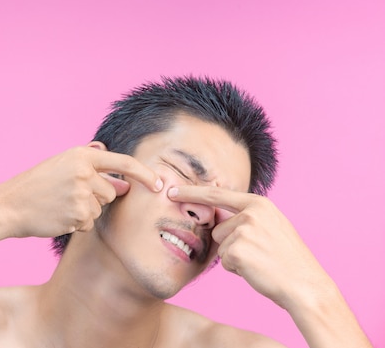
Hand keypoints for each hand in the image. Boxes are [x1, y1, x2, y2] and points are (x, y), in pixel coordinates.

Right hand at [0, 143, 162, 238]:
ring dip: (85, 212)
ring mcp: (81, 194)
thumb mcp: (62, 164)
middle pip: (111, 192)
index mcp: (81, 155)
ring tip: (60, 205)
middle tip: (68, 196)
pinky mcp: (78, 215)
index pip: (123, 162)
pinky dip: (77, 223)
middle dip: (97, 197)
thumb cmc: (36, 184)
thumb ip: (92, 166)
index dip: (144, 174)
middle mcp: (84, 172)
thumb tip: (123, 181)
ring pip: (100, 209)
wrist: (10, 205)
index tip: (159, 184)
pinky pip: (89, 223)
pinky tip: (58, 216)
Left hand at [168, 186, 330, 309]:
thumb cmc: (287, 260)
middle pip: (218, 228)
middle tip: (259, 254)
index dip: (192, 193)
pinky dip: (237, 269)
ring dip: (234, 257)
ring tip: (259, 262)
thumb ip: (246, 218)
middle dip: (230, 244)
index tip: (172, 191)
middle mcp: (250, 213)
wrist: (306, 285)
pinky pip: (224, 261)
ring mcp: (243, 230)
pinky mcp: (237, 250)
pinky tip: (256, 270)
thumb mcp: (271, 227)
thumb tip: (217, 218)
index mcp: (259, 204)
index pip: (217, 194)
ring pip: (220, 246)